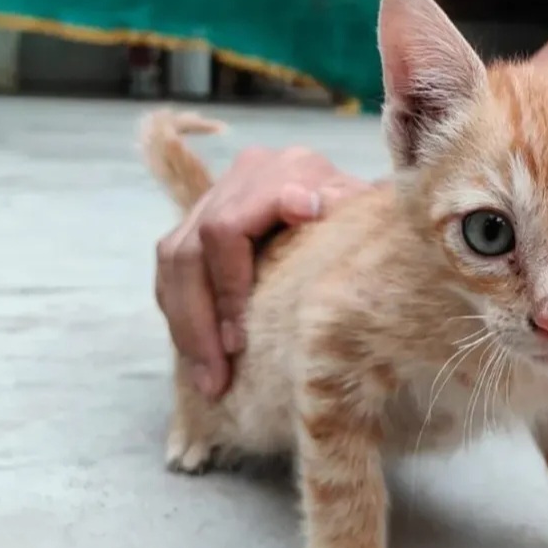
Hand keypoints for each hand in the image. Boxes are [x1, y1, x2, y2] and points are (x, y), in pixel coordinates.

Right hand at [155, 147, 368, 398]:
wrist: (367, 211)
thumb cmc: (374, 227)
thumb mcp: (372, 225)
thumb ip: (351, 218)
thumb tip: (313, 211)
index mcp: (293, 168)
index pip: (229, 228)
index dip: (229, 284)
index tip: (238, 340)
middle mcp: (251, 171)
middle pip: (195, 248)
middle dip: (203, 321)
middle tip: (220, 375)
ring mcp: (222, 191)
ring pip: (175, 260)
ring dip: (187, 326)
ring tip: (209, 379)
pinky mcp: (203, 217)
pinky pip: (173, 270)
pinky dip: (183, 315)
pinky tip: (199, 356)